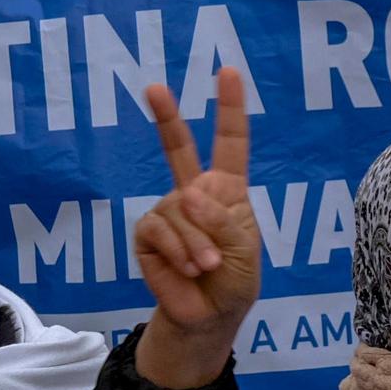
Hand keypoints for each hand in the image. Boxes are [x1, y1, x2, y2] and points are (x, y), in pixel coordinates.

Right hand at [128, 67, 258, 386]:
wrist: (208, 317)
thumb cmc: (232, 282)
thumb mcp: (243, 249)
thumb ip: (222, 220)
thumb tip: (187, 194)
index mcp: (226, 190)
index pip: (229, 143)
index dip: (229, 108)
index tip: (227, 71)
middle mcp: (194, 193)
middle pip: (178, 147)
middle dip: (166, 116)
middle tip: (153, 87)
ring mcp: (168, 211)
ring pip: (178, 209)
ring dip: (196, 242)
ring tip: (205, 266)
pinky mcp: (147, 234)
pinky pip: (159, 229)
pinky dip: (177, 250)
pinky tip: (187, 268)